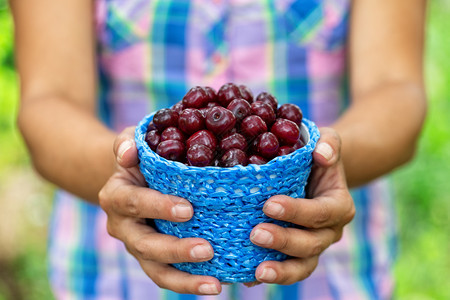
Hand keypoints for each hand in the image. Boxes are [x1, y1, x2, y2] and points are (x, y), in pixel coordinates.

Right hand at [98, 127, 220, 294]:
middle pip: (145, 244)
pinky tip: (216, 284)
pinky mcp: (152, 259)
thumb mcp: (131, 141)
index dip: (158, 207)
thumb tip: (129, 153)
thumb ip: (127, 143)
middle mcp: (122, 226)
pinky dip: (189, 284)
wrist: (133, 179)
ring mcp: (137, 246)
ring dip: (184, 279)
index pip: (134, 202)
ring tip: (214, 285)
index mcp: (116, 196)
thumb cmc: (140, 157)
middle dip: (175, 250)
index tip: (188, 210)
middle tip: (207, 250)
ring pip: (156, 270)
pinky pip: (168, 276)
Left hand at [247, 127, 354, 284]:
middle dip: (284, 241)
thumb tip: (321, 154)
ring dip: (281, 270)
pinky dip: (268, 275)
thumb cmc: (315, 154)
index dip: (297, 212)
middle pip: (311, 243)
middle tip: (255, 234)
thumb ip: (328, 143)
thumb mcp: (326, 140)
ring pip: (302, 265)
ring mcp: (313, 246)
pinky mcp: (296, 255)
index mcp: (339, 205)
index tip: (269, 205)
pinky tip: (246, 279)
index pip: (321, 212)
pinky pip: (286, 270)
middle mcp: (329, 231)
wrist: (313, 173)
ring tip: (257, 272)